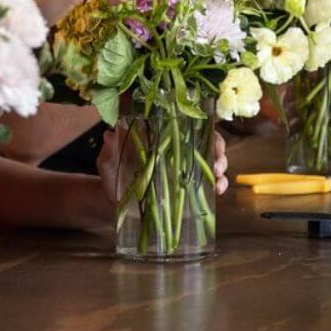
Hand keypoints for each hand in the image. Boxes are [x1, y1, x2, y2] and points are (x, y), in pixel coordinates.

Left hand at [97, 126, 228, 206]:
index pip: (188, 127)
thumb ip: (109, 150)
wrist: (113, 203)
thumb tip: (108, 135)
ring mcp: (184, 170)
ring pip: (213, 162)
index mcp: (161, 139)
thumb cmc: (111, 176)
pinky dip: (218, 185)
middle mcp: (177, 152)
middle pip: (207, 143)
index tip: (210, 137)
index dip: (204, 129)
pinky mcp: (188, 189)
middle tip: (217, 162)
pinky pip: (209, 184)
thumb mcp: (108, 162)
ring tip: (218, 178)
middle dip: (218, 150)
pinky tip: (217, 191)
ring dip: (221, 168)